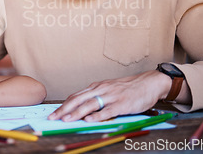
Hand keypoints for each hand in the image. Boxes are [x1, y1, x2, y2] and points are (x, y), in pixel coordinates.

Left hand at [48, 71, 170, 121]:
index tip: (53, 113)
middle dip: (64, 109)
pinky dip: (98, 116)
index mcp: (96, 87)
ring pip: (90, 105)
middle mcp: (101, 90)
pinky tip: (89, 120)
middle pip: (79, 100)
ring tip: (66, 119)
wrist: (149, 83)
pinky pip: (108, 110)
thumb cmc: (128, 88)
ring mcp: (111, 96)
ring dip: (77, 113)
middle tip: (53, 118)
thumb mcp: (108, 89)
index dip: (63, 105)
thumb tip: (81, 108)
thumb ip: (96, 97)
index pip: (75, 96)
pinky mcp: (122, 104)